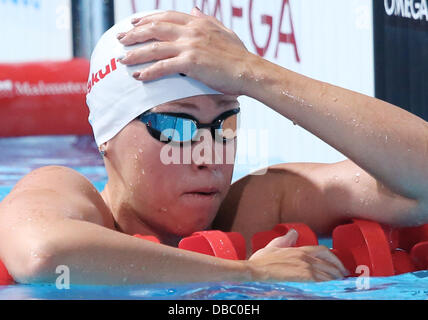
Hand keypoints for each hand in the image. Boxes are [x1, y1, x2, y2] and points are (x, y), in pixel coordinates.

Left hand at [117, 8, 256, 94]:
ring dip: (135, 53)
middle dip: (134, 33)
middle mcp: (191, 31)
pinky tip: (139, 76)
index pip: (166, 16)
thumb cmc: (239, 55)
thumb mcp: (224, 31)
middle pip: (155, 29)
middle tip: (120, 39)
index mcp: (198, 23)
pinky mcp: (191, 63)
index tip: (133, 23)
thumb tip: (194, 11)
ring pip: (155, 47)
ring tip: (122, 59)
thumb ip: (207, 20)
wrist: (249, 70)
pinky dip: (149, 71)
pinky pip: (164, 67)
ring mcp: (190, 46)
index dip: (147, 19)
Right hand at [247, 230, 348, 281]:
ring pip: (329, 274)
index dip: (334, 258)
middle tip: (343, 276)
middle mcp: (306, 257)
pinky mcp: (305, 278)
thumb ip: (285, 240)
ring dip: (336, 279)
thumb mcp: (272, 247)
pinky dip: (330, 284)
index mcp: (299, 249)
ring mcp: (306, 268)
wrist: (254, 271)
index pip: (324, 251)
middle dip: (338, 270)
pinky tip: (333, 288)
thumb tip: (294, 232)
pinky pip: (324, 281)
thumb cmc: (260, 262)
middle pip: (330, 263)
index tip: (338, 265)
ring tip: (340, 284)